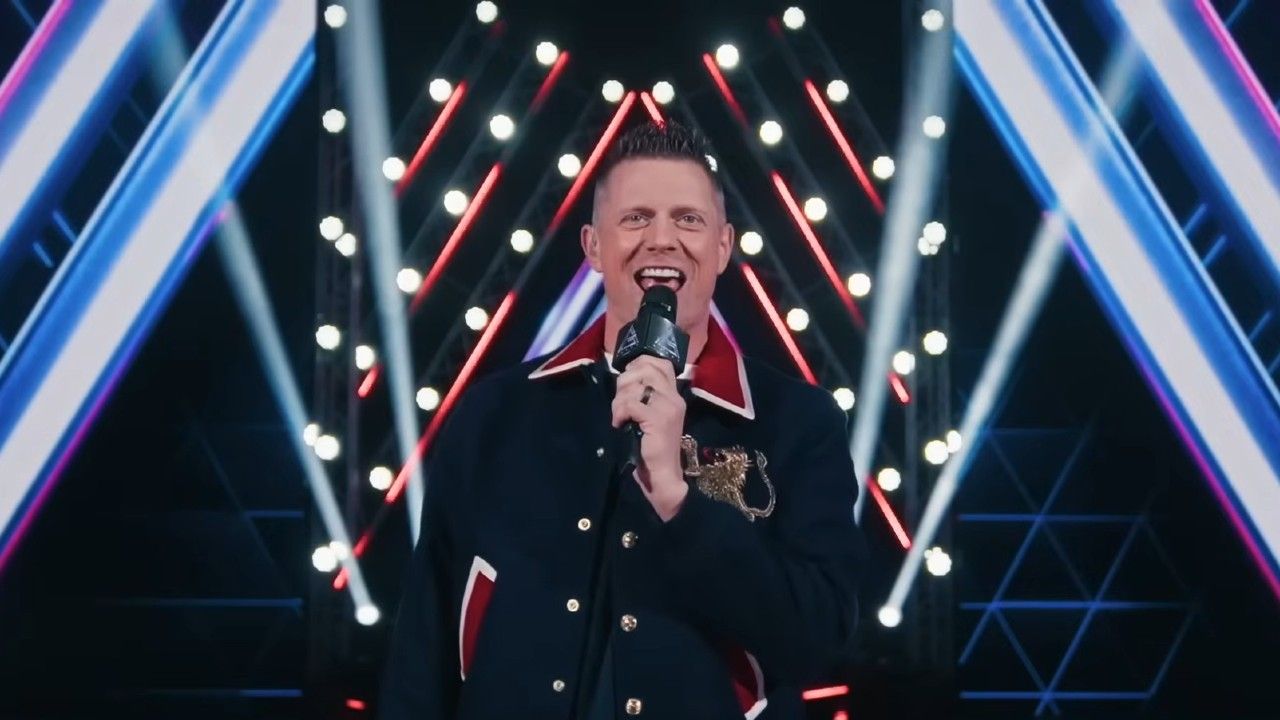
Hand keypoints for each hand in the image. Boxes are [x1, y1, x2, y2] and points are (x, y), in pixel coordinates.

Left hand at [612, 355, 688, 519]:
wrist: (664, 475)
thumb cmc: (653, 448)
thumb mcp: (651, 416)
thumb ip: (645, 397)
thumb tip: (626, 378)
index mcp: (675, 395)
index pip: (661, 364)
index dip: (640, 364)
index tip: (628, 380)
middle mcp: (674, 397)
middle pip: (646, 369)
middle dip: (625, 381)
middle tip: (620, 401)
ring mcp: (668, 407)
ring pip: (636, 386)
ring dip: (620, 399)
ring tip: (620, 415)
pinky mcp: (658, 419)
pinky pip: (631, 403)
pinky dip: (620, 412)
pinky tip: (620, 423)